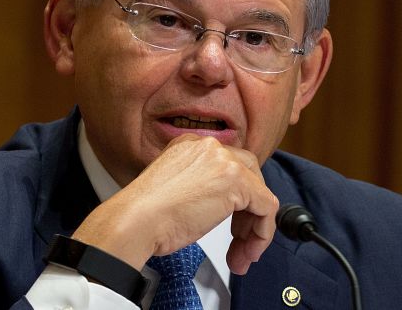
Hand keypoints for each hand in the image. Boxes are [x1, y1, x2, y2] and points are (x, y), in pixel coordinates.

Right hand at [71, 134, 278, 273]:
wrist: (135, 222)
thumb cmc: (144, 216)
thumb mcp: (175, 191)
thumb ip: (199, 187)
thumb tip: (220, 205)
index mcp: (191, 145)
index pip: (228, 167)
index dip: (235, 201)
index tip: (231, 226)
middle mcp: (210, 147)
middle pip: (249, 176)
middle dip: (248, 214)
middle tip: (238, 241)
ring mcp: (224, 161)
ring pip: (260, 193)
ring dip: (254, 229)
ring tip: (242, 255)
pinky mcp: (237, 180)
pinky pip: (266, 207)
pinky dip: (262, 233)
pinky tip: (247, 251)